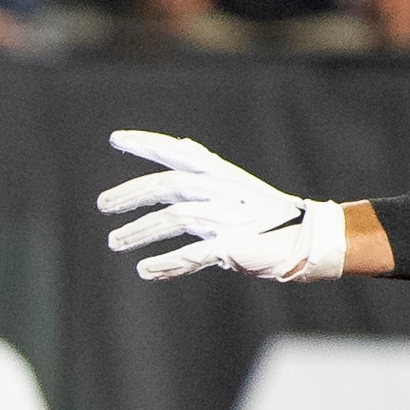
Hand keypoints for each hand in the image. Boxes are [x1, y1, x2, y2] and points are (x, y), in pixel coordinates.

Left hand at [100, 130, 349, 283]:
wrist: (307, 241)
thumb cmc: (264, 217)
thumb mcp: (230, 190)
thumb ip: (201, 178)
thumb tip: (182, 147)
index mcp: (220, 175)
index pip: (178, 152)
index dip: (147, 143)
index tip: (116, 139)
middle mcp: (220, 191)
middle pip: (167, 185)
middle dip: (130, 194)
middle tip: (103, 205)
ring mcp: (226, 217)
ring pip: (173, 218)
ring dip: (139, 231)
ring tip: (114, 242)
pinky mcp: (232, 245)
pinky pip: (192, 253)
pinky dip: (167, 263)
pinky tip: (145, 270)